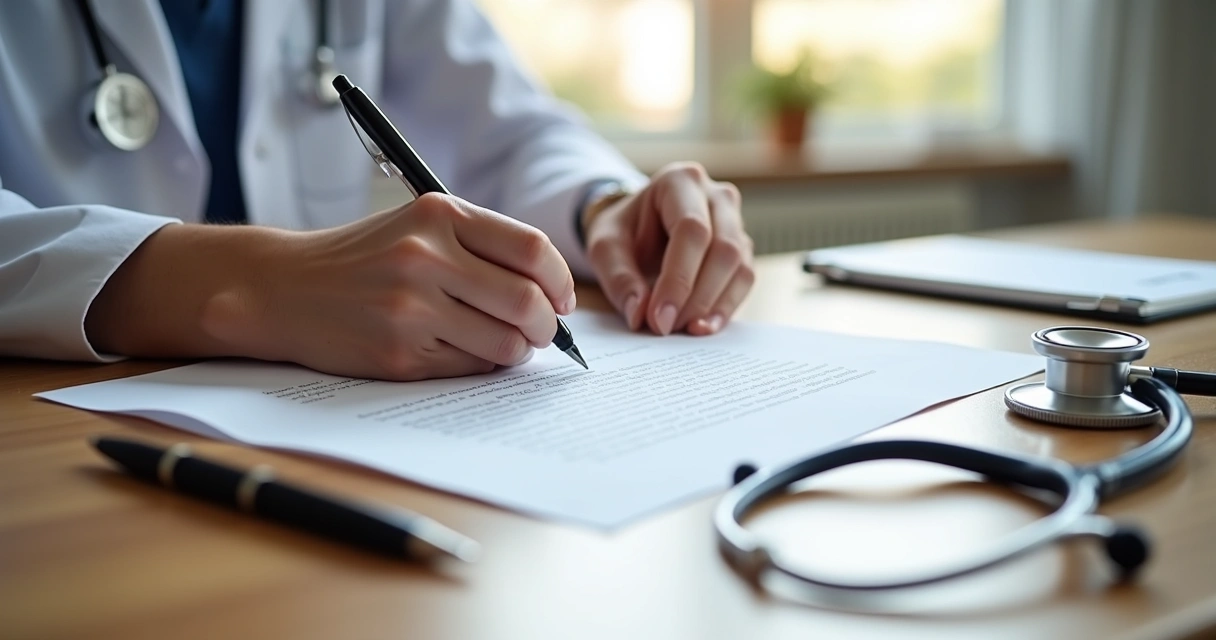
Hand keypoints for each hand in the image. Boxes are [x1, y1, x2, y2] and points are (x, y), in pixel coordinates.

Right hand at [86, 194, 575, 380]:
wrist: (282, 288)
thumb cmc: (364, 258)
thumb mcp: (418, 226)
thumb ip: (481, 247)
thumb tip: (555, 295)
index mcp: (438, 215)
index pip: (533, 250)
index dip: (560, 282)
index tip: (563, 300)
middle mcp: (425, 257)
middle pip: (528, 302)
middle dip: (547, 326)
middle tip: (542, 332)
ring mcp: (410, 309)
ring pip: (506, 344)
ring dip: (517, 351)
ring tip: (504, 344)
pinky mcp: (398, 354)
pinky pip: (470, 369)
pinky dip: (480, 365)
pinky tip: (461, 352)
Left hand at [584, 162, 753, 335]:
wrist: (638, 227)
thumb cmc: (623, 231)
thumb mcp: (605, 248)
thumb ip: (619, 278)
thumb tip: (640, 314)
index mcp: (680, 181)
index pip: (691, 231)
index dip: (679, 279)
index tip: (659, 318)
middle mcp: (716, 196)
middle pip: (723, 249)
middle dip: (695, 297)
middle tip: (666, 327)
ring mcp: (735, 222)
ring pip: (739, 267)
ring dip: (711, 306)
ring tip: (682, 330)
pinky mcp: (742, 249)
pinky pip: (744, 280)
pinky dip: (724, 308)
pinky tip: (702, 327)